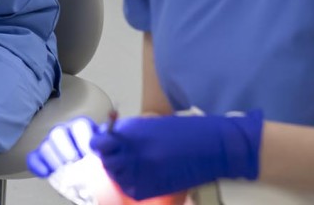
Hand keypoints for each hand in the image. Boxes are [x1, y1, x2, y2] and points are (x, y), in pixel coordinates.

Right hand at [29, 116, 102, 177]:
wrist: (91, 170)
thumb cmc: (99, 157)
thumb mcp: (108, 148)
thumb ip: (109, 144)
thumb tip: (107, 142)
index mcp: (82, 127)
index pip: (80, 126)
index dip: (84, 140)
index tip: (90, 154)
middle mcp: (64, 131)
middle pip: (58, 133)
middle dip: (68, 150)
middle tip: (76, 162)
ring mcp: (51, 143)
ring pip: (46, 145)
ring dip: (55, 160)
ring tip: (65, 172)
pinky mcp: (41, 156)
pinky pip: (33, 158)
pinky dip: (38, 166)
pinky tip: (46, 173)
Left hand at [90, 111, 263, 200]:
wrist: (213, 146)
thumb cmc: (187, 133)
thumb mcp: (153, 125)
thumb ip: (130, 133)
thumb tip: (112, 139)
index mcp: (133, 131)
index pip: (100, 143)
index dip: (100, 145)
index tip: (104, 145)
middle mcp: (133, 151)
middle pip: (106, 162)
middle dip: (110, 160)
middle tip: (121, 158)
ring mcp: (141, 171)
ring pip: (117, 178)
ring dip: (121, 174)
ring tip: (135, 168)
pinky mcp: (152, 187)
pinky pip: (132, 189)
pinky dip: (133, 185)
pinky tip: (143, 177)